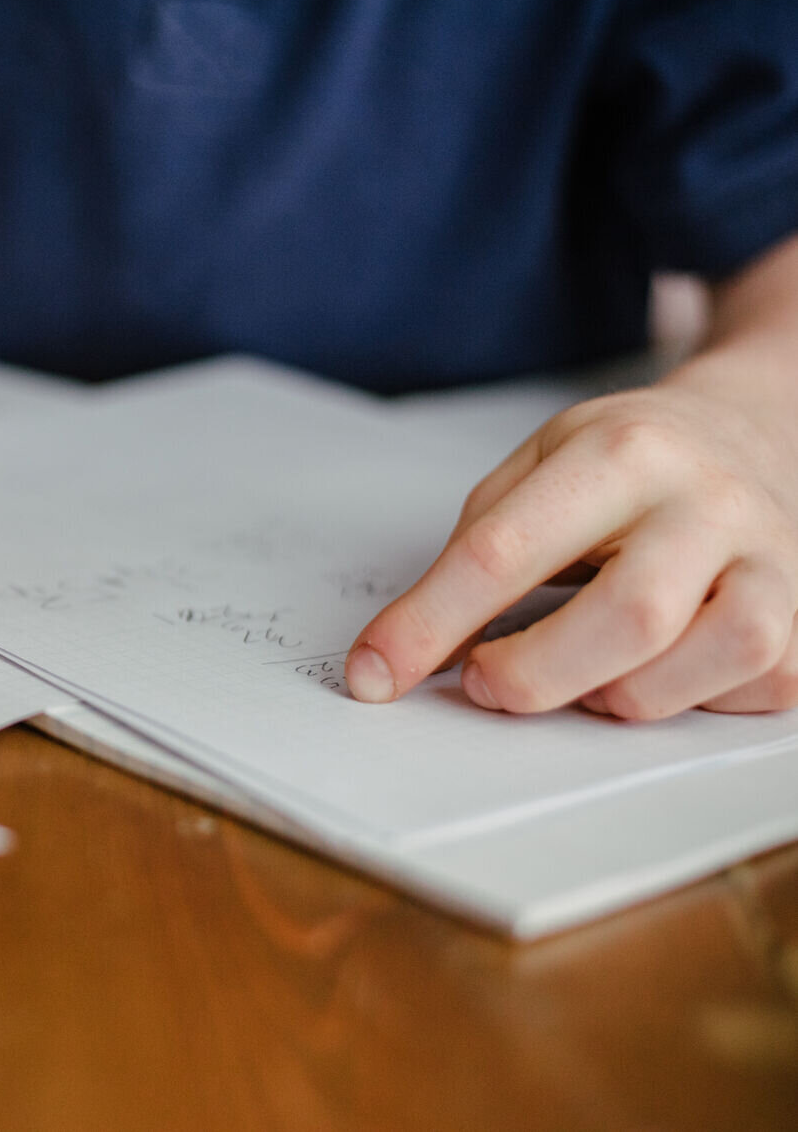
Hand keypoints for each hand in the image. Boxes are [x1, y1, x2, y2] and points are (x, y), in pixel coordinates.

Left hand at [345, 368, 797, 717]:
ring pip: (684, 671)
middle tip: (485, 681)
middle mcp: (709, 503)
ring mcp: (773, 564)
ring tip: (578, 667)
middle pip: (623, 620)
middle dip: (530, 675)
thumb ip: (474, 554)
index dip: (426, 625)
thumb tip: (406, 652)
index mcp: (622, 452)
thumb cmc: (630, 461)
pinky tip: (656, 666)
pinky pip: (737, 695)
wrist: (757, 431)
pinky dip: (679, 701)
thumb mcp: (538, 470)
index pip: (503, 552)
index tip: (373, 675)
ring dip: (605, 695)